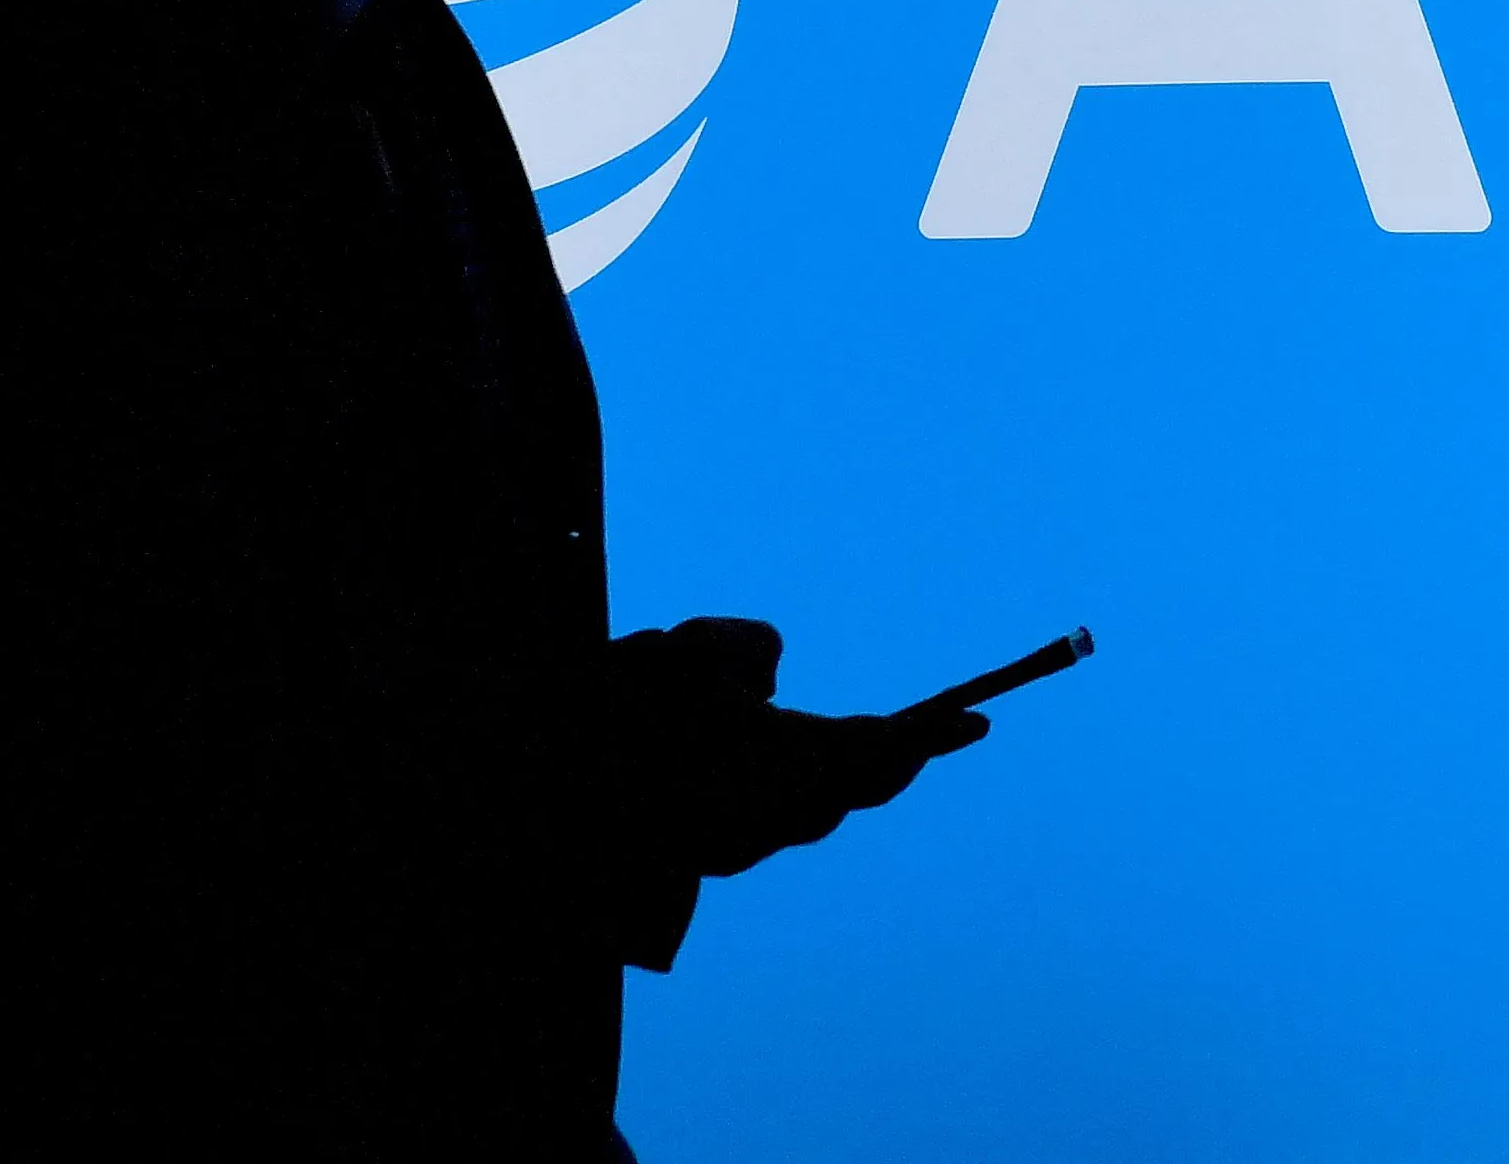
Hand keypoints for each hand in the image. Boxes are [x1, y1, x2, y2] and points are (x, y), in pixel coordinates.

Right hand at [644, 619, 990, 876]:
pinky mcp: (700, 858)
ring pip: (809, 811)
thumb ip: (745, 649)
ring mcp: (732, 849)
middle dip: (892, 760)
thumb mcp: (687, 651)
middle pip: (851, 791)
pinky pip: (766, 823)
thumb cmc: (613, 708)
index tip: (977, 722)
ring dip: (840, 778)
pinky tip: (781, 764)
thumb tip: (771, 679)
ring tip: (875, 746)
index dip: (931, 734)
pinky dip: (789, 793)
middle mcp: (765, 819)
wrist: (531, 789)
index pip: (879, 749)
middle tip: (939, 732)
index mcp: (780, 764)